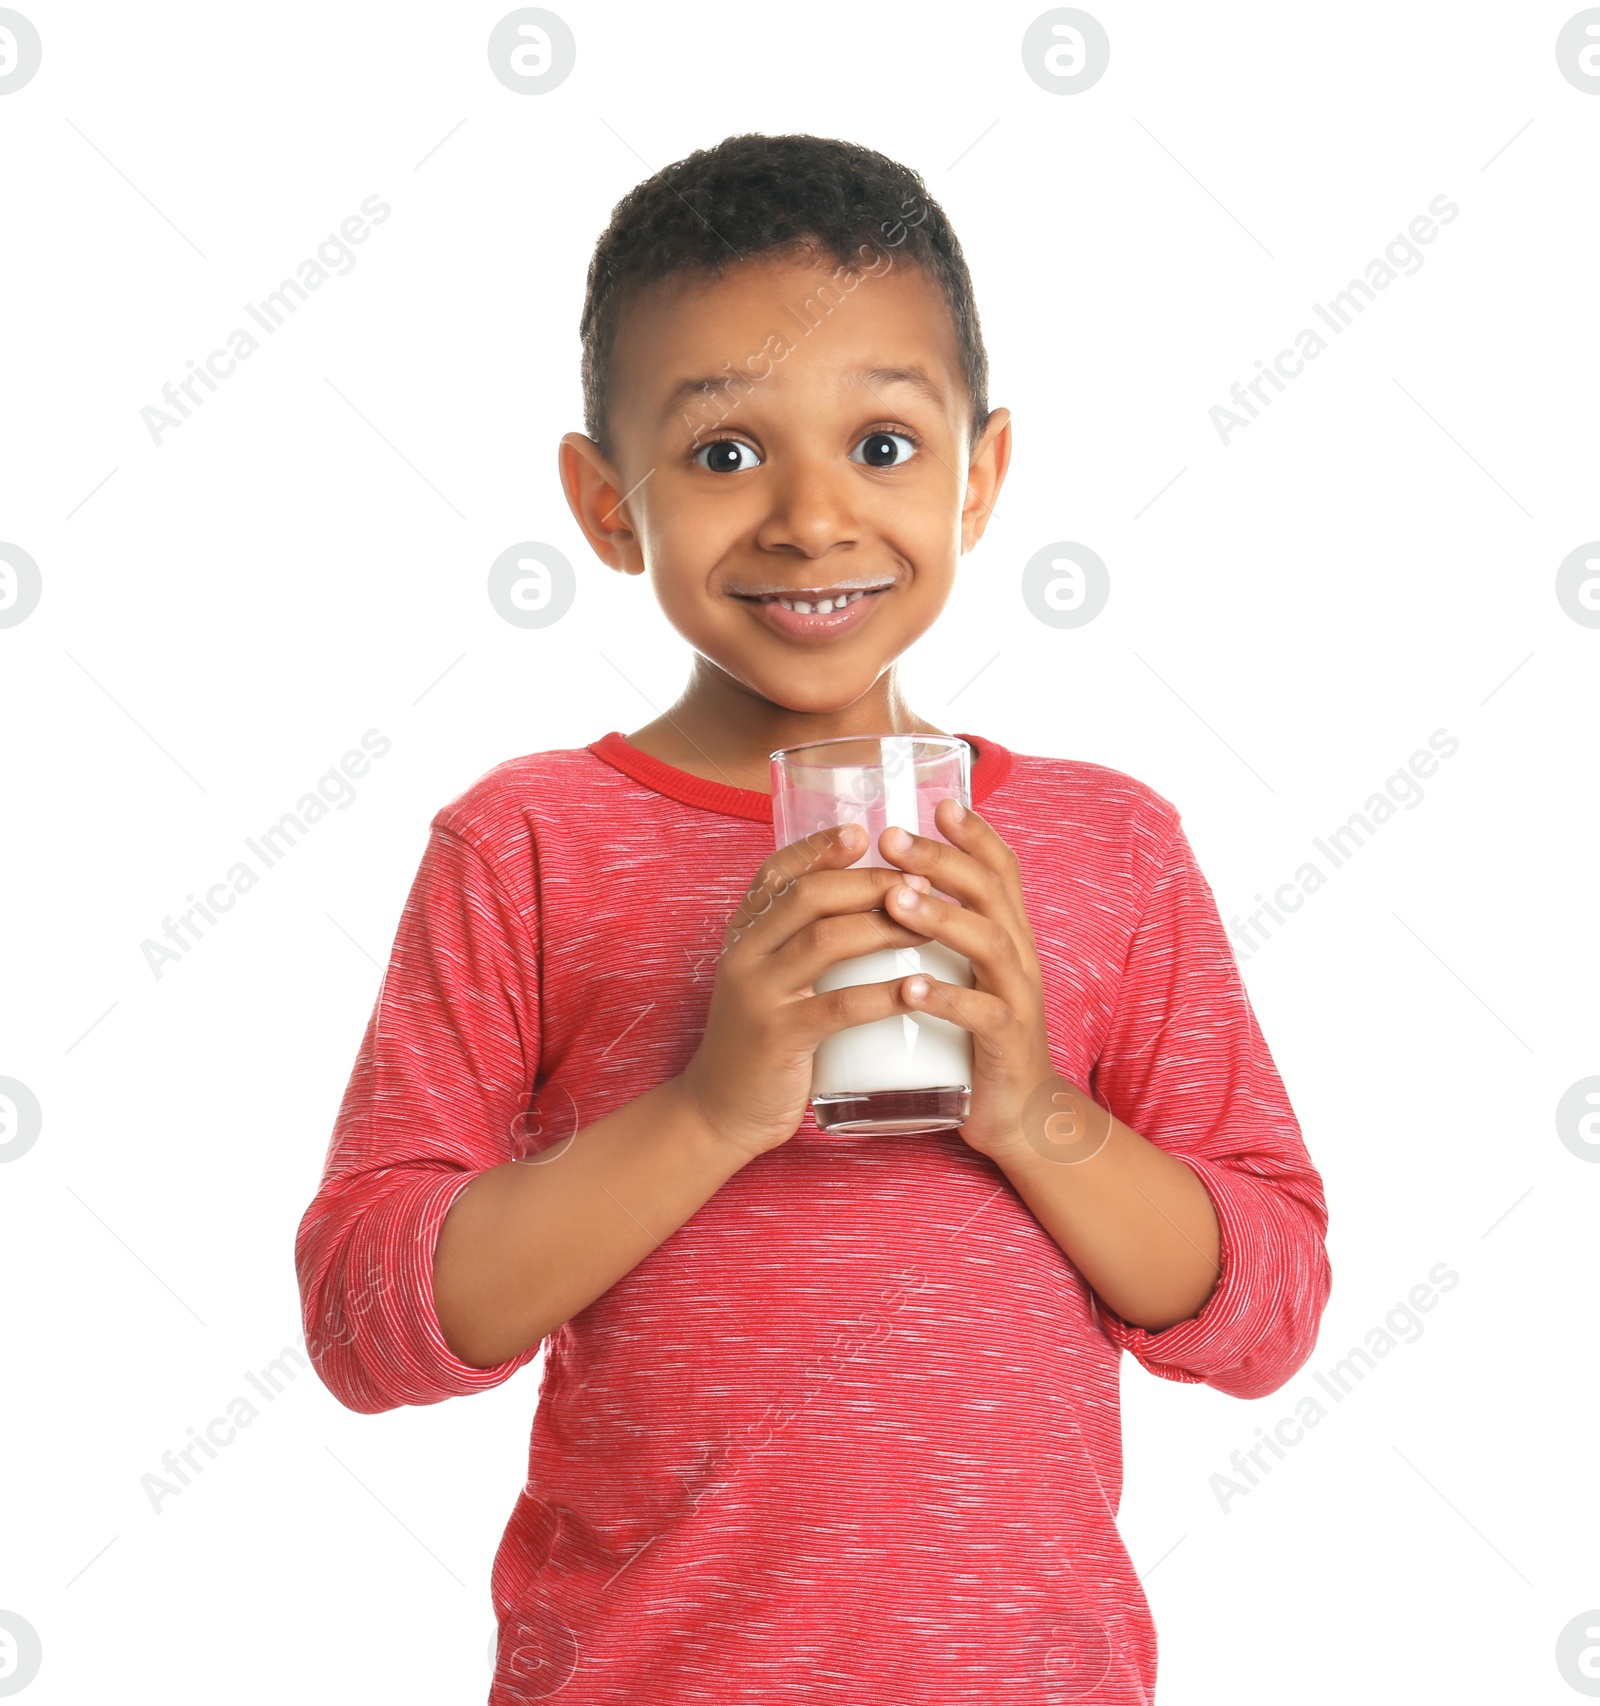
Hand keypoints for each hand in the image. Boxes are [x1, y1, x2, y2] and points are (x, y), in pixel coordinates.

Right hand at [676, 822, 936, 1158]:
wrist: (718, 1112)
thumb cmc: (763, 1042)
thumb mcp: (770, 981)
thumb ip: (801, 943)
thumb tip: (869, 900)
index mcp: (744, 934)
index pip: (778, 872)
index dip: (821, 846)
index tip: (866, 831)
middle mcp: (745, 954)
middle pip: (809, 895)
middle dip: (870, 881)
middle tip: (921, 880)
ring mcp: (759, 995)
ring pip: (825, 940)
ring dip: (885, 925)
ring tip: (931, 924)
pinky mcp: (779, 1038)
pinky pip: (838, 1006)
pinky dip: (884, 994)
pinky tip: (919, 988)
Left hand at [876, 799, 1056, 1159]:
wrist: (1019, 1116)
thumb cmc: (978, 1039)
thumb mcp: (967, 975)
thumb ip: (945, 935)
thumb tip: (893, 887)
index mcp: (1009, 935)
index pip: (1000, 870)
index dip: (974, 834)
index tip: (938, 803)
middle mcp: (1020, 957)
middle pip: (991, 892)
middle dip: (942, 860)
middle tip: (891, 838)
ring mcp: (1018, 998)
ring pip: (989, 942)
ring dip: (941, 916)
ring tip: (895, 899)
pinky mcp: (1008, 1043)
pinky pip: (982, 1014)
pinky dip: (946, 997)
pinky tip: (909, 987)